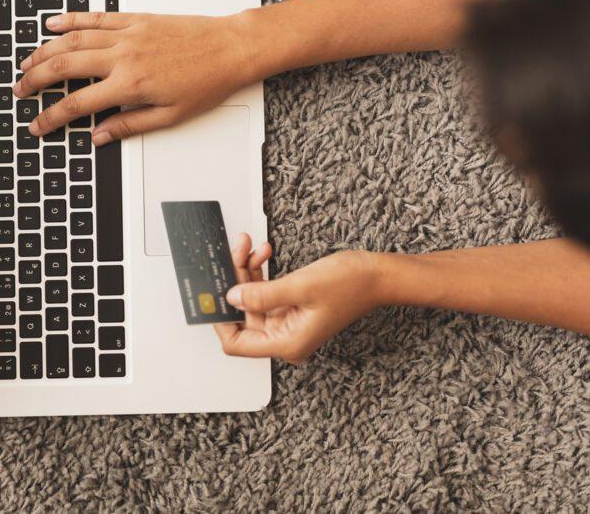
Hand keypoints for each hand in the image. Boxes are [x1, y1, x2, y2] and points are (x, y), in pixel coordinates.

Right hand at [12, 11, 257, 144]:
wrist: (230, 49)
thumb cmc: (207, 83)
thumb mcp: (169, 117)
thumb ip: (128, 125)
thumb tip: (98, 136)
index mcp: (130, 85)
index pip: (77, 105)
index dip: (51, 117)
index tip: (38, 125)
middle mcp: (123, 57)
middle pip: (63, 67)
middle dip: (35, 80)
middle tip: (19, 90)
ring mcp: (127, 34)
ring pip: (72, 39)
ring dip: (44, 50)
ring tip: (27, 63)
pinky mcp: (135, 19)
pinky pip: (94, 17)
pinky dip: (70, 19)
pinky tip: (53, 23)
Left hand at [214, 241, 387, 363]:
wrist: (378, 274)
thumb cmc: (351, 284)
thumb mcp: (301, 286)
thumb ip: (262, 295)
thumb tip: (231, 298)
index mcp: (287, 343)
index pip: (236, 343)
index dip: (219, 319)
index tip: (210, 293)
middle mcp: (285, 337)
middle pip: (241, 315)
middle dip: (234, 282)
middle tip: (232, 253)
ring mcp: (288, 321)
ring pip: (251, 298)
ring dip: (246, 271)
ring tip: (248, 246)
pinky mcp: (292, 306)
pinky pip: (265, 291)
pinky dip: (260, 271)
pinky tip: (262, 253)